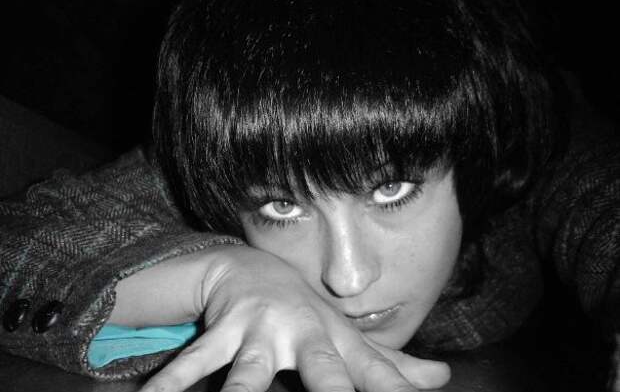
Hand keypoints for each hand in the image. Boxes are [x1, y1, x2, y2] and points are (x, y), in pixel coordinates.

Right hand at [139, 245, 449, 391]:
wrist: (255, 269)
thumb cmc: (311, 317)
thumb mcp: (350, 341)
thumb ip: (391, 367)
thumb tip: (443, 378)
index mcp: (338, 344)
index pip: (376, 377)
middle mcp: (303, 336)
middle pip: (323, 372)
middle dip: (331, 391)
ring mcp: (261, 331)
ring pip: (250, 373)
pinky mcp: (223, 330)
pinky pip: (195, 361)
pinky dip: (172, 382)